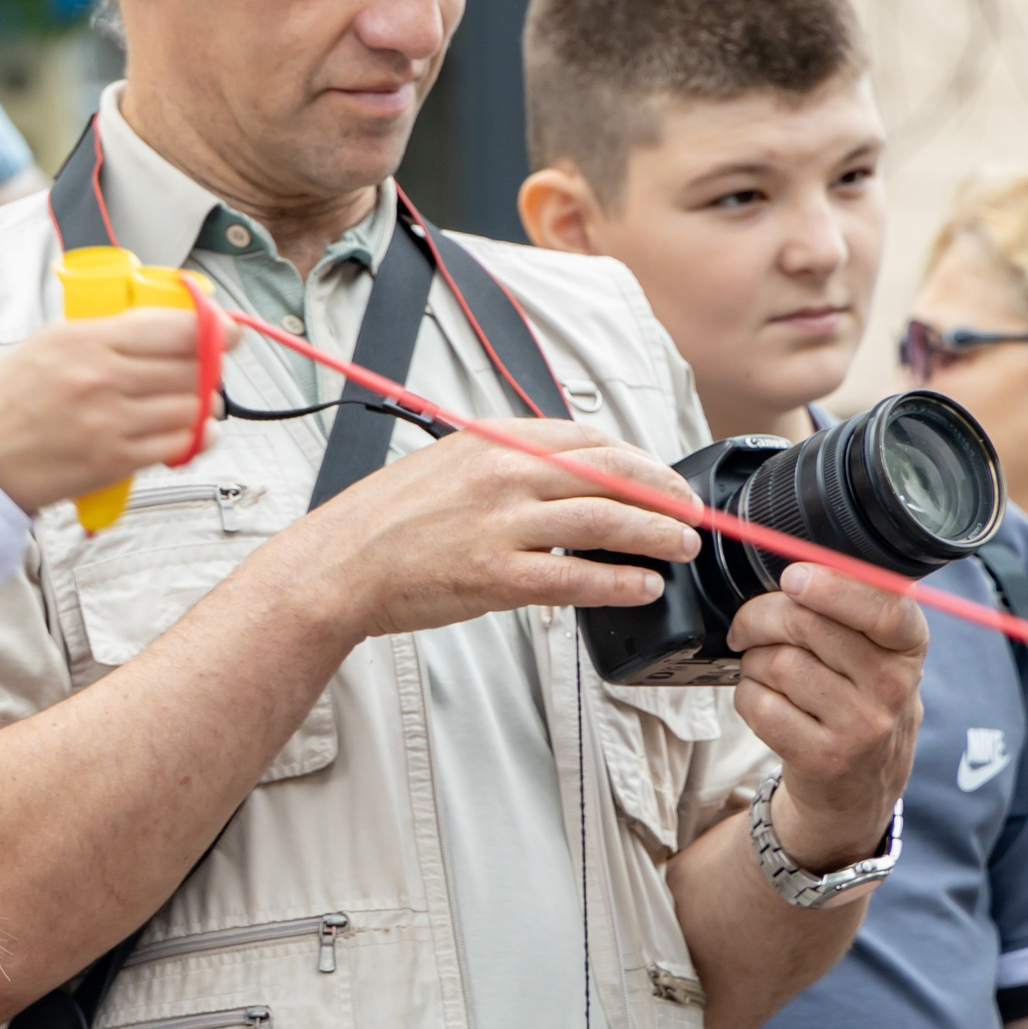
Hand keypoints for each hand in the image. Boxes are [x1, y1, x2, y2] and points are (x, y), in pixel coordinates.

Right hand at [0, 308, 232, 511]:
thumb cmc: (3, 402)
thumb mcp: (46, 345)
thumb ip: (104, 335)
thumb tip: (166, 329)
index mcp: (83, 338)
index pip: (171, 325)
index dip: (212, 326)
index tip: (228, 329)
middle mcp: (100, 375)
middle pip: (191, 364)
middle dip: (211, 367)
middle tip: (211, 369)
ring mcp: (109, 420)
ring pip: (191, 406)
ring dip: (204, 405)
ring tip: (196, 404)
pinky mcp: (113, 460)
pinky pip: (177, 445)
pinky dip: (193, 439)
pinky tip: (191, 434)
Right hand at [283, 420, 702, 639]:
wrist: (337, 565)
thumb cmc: (384, 521)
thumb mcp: (446, 464)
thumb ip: (505, 463)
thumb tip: (564, 474)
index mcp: (493, 441)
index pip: (590, 439)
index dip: (639, 461)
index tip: (660, 480)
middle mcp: (503, 475)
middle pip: (613, 474)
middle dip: (664, 495)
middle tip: (690, 515)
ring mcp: (502, 526)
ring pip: (608, 522)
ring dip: (658, 536)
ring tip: (681, 548)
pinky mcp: (496, 577)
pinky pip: (576, 579)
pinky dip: (620, 583)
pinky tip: (642, 588)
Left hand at [728, 562, 925, 870]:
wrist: (858, 788)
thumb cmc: (855, 702)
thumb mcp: (874, 654)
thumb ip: (846, 609)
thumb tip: (792, 565)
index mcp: (909, 646)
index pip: (883, 606)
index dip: (832, 586)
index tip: (792, 577)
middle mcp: (894, 686)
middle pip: (806, 624)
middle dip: (760, 616)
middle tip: (747, 626)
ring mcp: (862, 726)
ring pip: (777, 662)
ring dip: (753, 661)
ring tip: (765, 672)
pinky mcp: (825, 757)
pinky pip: (759, 703)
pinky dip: (747, 696)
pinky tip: (765, 702)